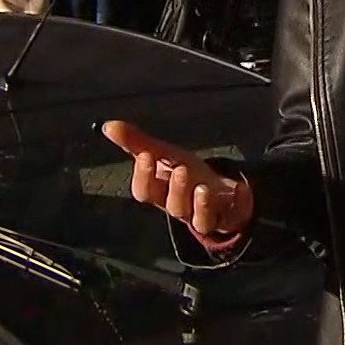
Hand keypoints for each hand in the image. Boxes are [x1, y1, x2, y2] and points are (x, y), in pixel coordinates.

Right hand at [101, 120, 253, 236]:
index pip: (144, 192)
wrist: (217, 191)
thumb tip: (107, 126)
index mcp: (160, 192)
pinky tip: (238, 188)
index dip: (143, 177)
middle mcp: (178, 206)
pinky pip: (227, 216)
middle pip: (170, 205)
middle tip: (179, 169)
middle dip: (174, 189)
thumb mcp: (164, 154)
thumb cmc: (185, 173)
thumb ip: (136, 142)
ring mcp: (201, 214)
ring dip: (199, 202)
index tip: (146, 156)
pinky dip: (233, 201)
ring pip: (195, 217)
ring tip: (202, 186)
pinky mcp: (224, 216)